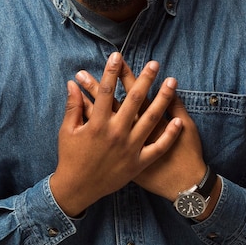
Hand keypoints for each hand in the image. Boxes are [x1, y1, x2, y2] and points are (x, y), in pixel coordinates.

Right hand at [50, 52, 183, 216]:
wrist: (78, 189)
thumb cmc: (70, 158)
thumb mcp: (67, 131)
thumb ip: (73, 107)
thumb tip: (72, 84)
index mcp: (97, 124)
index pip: (105, 91)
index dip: (111, 72)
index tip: (117, 56)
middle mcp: (115, 133)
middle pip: (133, 100)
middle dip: (145, 79)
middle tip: (155, 64)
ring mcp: (129, 148)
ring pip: (150, 119)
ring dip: (163, 98)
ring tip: (172, 82)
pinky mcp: (138, 164)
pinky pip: (158, 148)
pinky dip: (169, 135)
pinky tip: (178, 120)